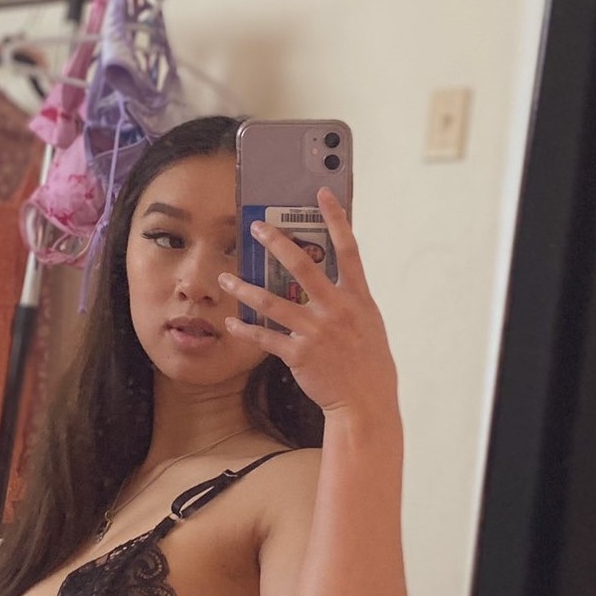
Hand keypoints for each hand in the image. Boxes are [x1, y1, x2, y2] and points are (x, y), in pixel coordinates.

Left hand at [218, 187, 397, 419]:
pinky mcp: (299, 354)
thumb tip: (331, 273)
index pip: (348, 249)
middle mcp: (337, 309)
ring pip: (272, 303)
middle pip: (302, 266)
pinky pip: (265, 338)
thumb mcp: (368, 322)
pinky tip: (232, 322)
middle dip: (277, 243)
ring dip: (245, 289)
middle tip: (256, 227)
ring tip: (225, 278)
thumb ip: (349, 297)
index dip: (336, 219)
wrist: (366, 401)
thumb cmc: (369, 361)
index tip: (322, 194)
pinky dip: (246, 329)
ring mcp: (316, 332)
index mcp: (358, 298)